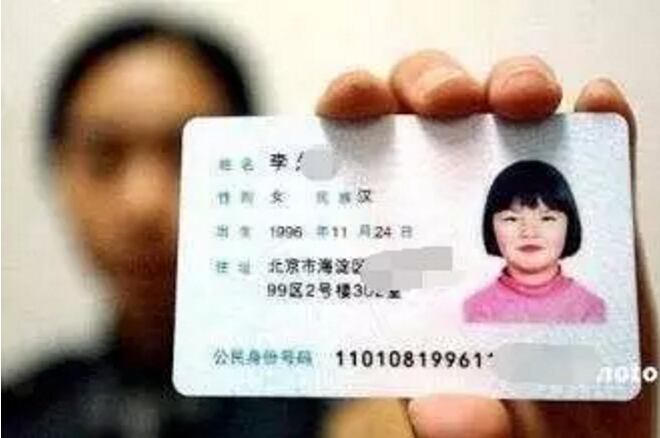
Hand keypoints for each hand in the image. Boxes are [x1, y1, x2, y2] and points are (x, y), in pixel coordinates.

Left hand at [317, 51, 655, 437]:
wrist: (578, 434)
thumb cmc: (508, 423)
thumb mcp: (472, 432)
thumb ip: (458, 428)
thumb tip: (445, 413)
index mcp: (399, 250)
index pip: (357, 160)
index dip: (348, 114)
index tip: (351, 101)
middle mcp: (452, 212)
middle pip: (426, 116)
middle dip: (431, 86)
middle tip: (448, 103)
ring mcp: (523, 208)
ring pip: (505, 118)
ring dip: (511, 89)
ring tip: (524, 100)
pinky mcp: (592, 219)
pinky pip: (597, 158)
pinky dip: (600, 128)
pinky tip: (598, 108)